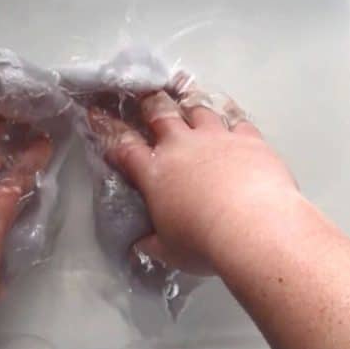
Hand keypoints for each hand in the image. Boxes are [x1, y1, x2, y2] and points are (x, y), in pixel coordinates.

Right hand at [89, 91, 297, 274]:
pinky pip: (238, 119)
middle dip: (151, 104)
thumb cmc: (203, 243)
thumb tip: (141, 244)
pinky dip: (232, 116)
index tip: (97, 113)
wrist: (252, 228)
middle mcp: (181, 146)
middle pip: (160, 114)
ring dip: (191, 106)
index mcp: (154, 172)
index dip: (108, 128)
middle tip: (147, 98)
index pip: (124, 146)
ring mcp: (216, 137)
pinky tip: (232, 115)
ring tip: (189, 102)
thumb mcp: (169, 250)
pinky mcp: (248, 139)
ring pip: (198, 110)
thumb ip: (153, 242)